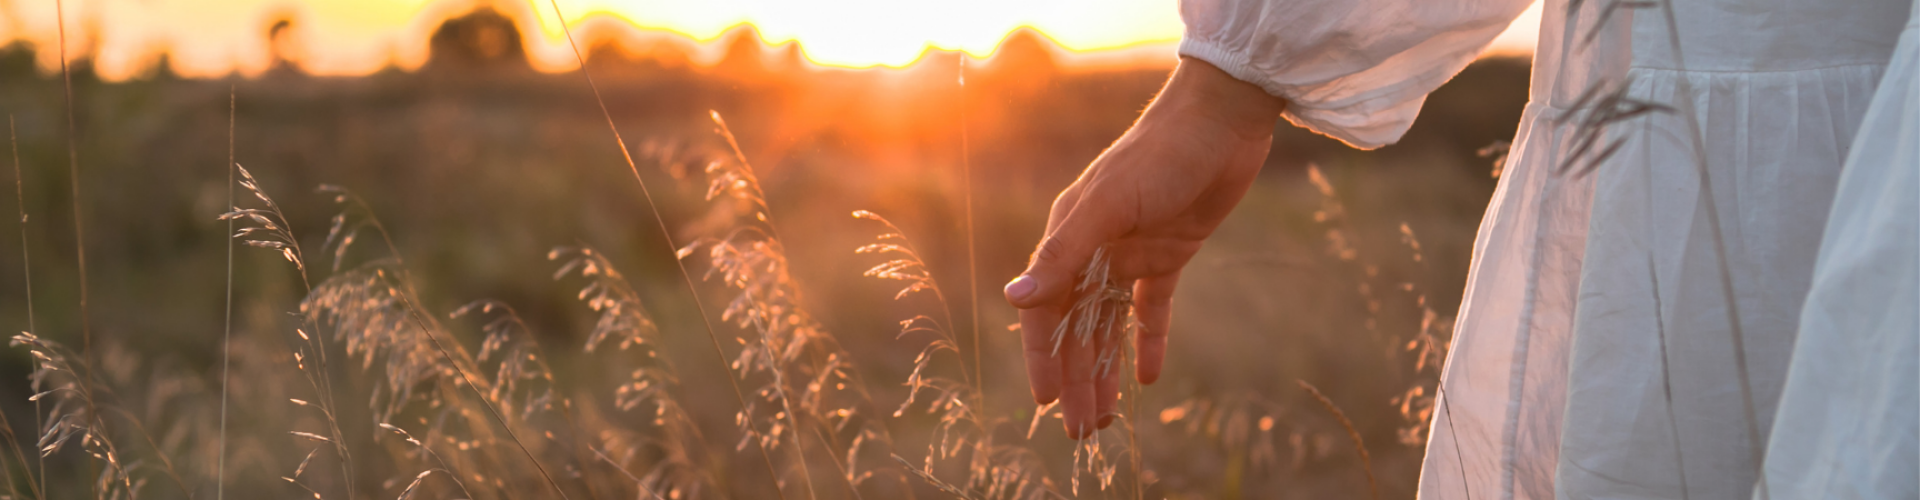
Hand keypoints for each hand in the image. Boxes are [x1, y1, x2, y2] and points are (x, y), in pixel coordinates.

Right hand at [1005, 58, 1283, 438]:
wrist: (1220, 122)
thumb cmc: (1157, 156)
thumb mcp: (1106, 206)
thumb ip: (1061, 255)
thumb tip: (1013, 300)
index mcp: (1069, 236)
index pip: (1047, 310)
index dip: (1044, 357)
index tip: (1046, 401)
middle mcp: (1094, 249)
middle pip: (1079, 327)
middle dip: (1077, 378)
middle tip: (1081, 430)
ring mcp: (1131, 253)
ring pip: (1111, 325)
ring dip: (1106, 370)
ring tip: (1106, 417)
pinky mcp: (1170, 253)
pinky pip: (1153, 307)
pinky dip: (1149, 341)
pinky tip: (1149, 378)